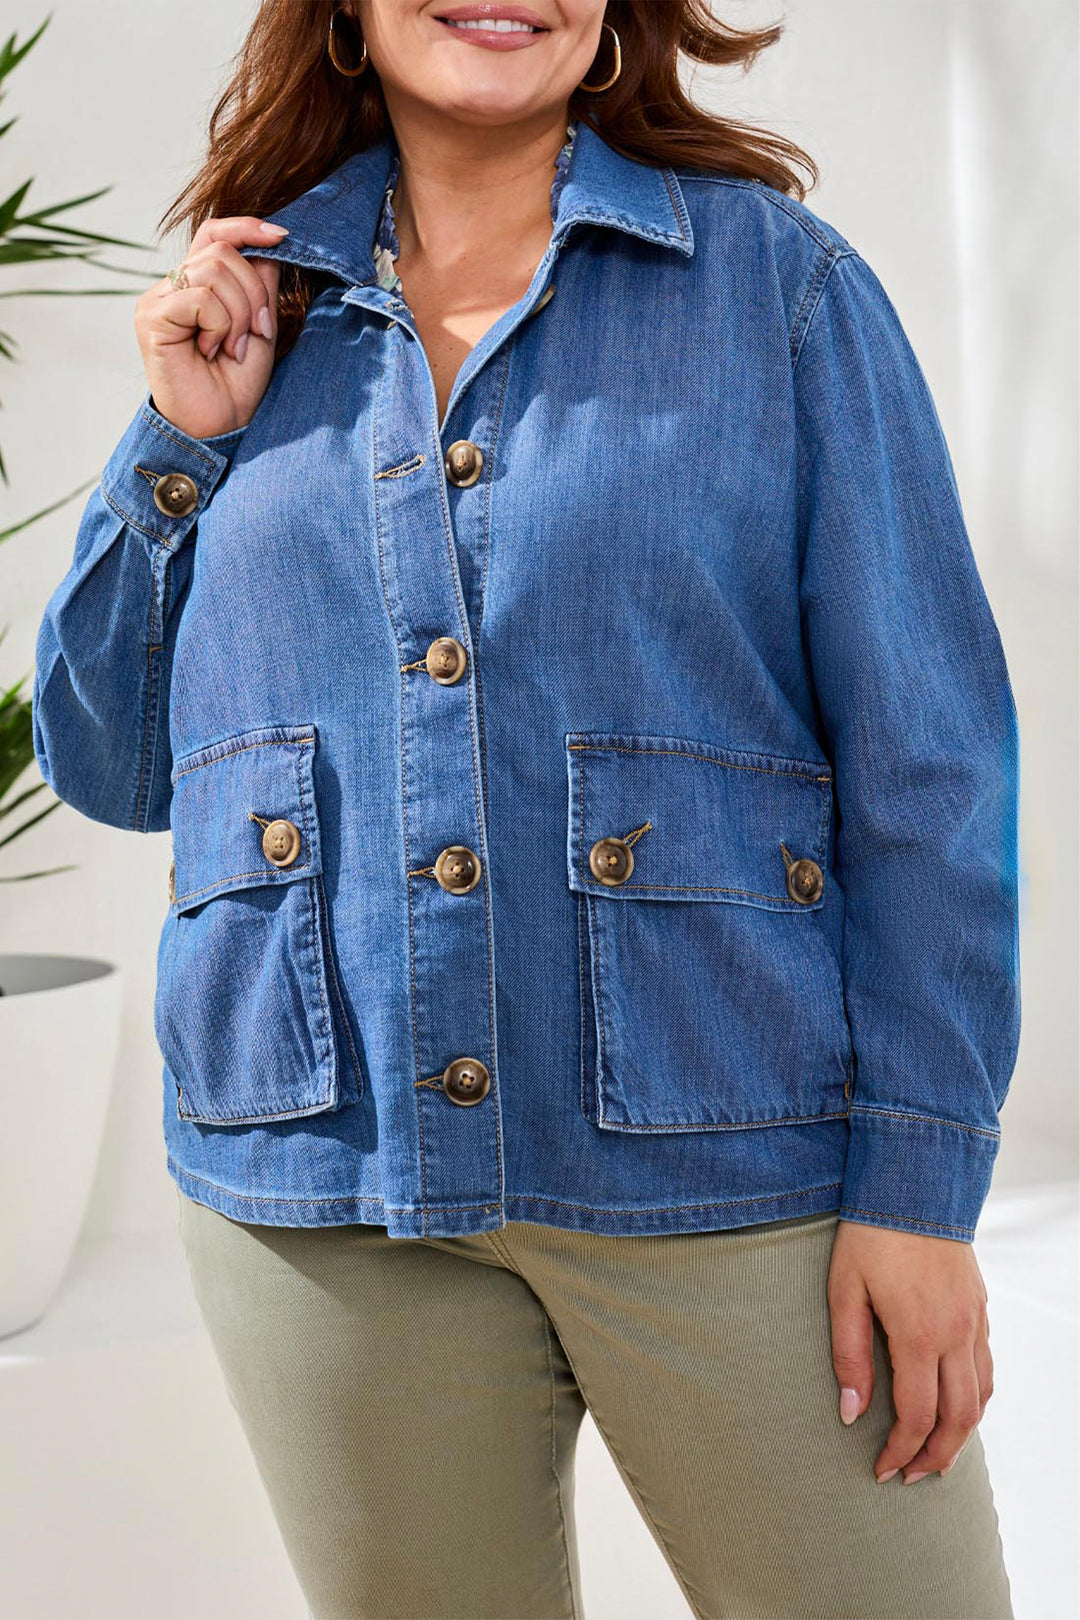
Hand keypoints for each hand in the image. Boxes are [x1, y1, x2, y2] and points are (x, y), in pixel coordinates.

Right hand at [135, 217, 287, 439]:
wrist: (220, 426)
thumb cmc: (237, 383)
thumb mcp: (259, 326)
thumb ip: (261, 284)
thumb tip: (273, 244)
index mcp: (194, 285)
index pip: (214, 232)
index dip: (247, 228)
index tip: (282, 237)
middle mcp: (171, 286)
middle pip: (223, 251)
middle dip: (254, 294)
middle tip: (256, 334)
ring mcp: (157, 300)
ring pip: (214, 271)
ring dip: (240, 314)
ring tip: (233, 348)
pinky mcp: (151, 318)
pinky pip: (201, 298)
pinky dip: (220, 326)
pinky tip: (213, 352)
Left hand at [827, 1219, 993, 1483]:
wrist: (914, 1184)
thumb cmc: (869, 1235)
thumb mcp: (844, 1291)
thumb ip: (848, 1355)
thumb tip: (850, 1414)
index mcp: (919, 1335)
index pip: (916, 1416)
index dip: (900, 1452)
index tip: (881, 1471)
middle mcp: (955, 1335)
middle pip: (959, 1419)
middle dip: (936, 1457)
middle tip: (911, 1478)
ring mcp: (973, 1321)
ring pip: (981, 1397)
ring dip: (962, 1434)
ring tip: (936, 1454)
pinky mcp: (980, 1307)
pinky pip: (986, 1367)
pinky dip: (975, 1398)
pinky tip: (957, 1404)